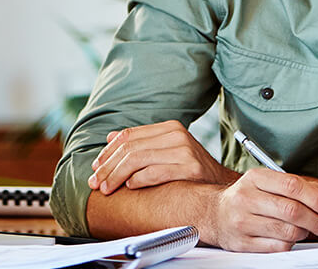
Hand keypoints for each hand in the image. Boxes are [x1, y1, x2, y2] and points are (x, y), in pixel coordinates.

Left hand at [88, 120, 238, 193]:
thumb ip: (141, 143)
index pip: (129, 135)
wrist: (222, 184)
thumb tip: (111, 138)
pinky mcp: (190, 168)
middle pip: (130, 148)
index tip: (96, 167)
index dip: (108, 152)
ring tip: (107, 188)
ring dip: (117, 176)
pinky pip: (155, 172)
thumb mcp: (167, 150)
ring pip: (138, 159)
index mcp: (169, 128)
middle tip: (95, 182)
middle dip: (108, 167)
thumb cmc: (191, 170)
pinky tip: (129, 186)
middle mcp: (176, 135)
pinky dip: (138, 179)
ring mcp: (185, 151)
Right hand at [207, 168, 317, 252]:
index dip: (316, 197)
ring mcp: (242, 221)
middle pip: (291, 211)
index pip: (292, 186)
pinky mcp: (242, 243)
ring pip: (287, 231)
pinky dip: (290, 243)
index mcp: (255, 178)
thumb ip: (293, 188)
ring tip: (308, 230)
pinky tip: (289, 237)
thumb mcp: (264, 183)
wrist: (213, 214)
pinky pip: (277, 247)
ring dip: (305, 233)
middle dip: (317, 220)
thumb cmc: (247, 197)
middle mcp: (246, 198)